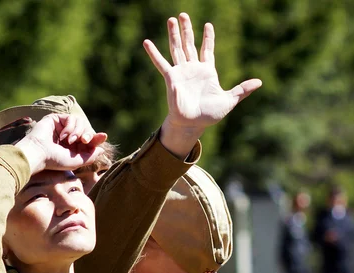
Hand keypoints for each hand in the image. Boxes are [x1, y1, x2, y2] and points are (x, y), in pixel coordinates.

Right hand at [16, 114, 107, 173]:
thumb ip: (89, 156)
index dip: (96, 138)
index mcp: (72, 147)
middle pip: (86, 129)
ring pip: (80, 122)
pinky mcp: (56, 119)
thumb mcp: (76, 161)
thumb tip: (101, 149)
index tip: (103, 136)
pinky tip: (63, 136)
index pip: (88, 140)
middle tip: (84, 140)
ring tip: (69, 141)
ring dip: (77, 131)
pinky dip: (70, 127)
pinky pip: (71, 118)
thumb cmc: (55, 161)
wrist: (39, 154)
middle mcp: (68, 136)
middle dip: (87, 134)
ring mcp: (62, 127)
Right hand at [144, 14, 261, 155]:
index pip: (207, 50)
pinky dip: (154, 53)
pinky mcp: (171, 78)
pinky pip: (161, 63)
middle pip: (189, 44)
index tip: (208, 25)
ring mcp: (181, 72)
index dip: (208, 37)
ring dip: (174, 34)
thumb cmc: (209, 115)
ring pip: (177, 48)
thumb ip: (242, 90)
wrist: (192, 124)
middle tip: (183, 14)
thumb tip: (259, 83)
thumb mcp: (229, 101)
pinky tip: (146, 42)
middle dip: (187, 29)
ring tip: (171, 19)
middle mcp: (193, 69)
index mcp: (207, 71)